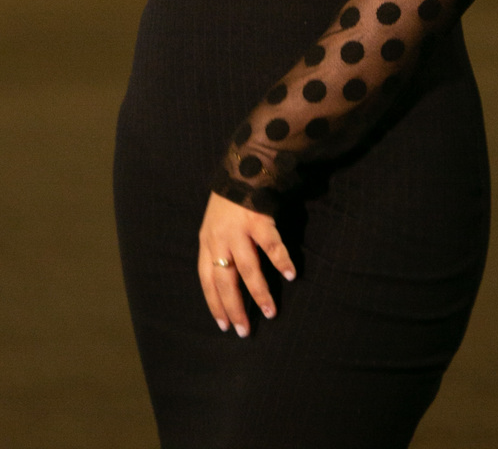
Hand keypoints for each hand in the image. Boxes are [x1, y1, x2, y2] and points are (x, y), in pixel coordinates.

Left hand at [198, 191, 296, 336]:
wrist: (243, 166)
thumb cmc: (229, 200)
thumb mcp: (214, 224)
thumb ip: (218, 248)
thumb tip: (225, 280)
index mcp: (207, 240)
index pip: (206, 279)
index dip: (214, 303)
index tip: (223, 325)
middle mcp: (219, 238)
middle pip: (225, 280)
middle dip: (234, 308)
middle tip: (244, 331)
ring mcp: (239, 229)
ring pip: (247, 269)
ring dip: (259, 293)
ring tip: (270, 312)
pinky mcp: (258, 219)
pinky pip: (271, 245)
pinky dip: (281, 260)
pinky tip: (290, 274)